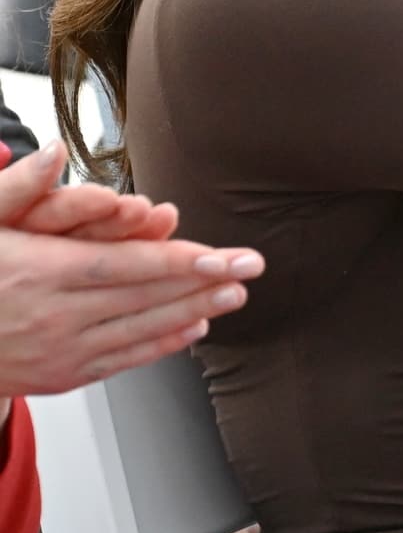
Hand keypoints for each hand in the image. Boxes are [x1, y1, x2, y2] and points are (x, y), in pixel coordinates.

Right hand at [0, 141, 265, 395]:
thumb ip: (16, 188)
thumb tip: (51, 155)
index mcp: (40, 272)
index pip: (129, 266)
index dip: (184, 261)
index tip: (226, 256)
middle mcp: (54, 317)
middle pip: (145, 299)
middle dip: (204, 284)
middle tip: (249, 270)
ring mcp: (56, 353)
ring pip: (139, 332)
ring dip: (193, 314)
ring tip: (233, 297)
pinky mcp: (56, 377)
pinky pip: (120, 362)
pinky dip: (159, 347)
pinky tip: (190, 331)